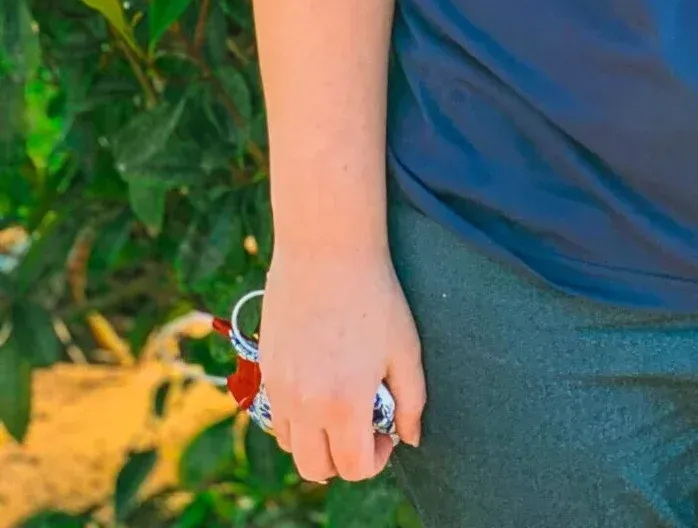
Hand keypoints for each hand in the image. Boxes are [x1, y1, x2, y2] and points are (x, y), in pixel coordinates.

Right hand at [257, 244, 425, 482]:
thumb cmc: (375, 294)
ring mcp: (279, 388)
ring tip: (340, 404)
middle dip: (343, 459)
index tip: (386, 432)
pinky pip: (276, 415)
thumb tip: (410, 437)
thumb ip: (412, 400)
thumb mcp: (405, 347)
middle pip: (316, 469)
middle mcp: (304, 404)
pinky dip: (296, 416)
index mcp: (343, 402)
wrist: (327, 248)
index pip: (352, 468)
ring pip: (292, 446)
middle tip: (364, 425)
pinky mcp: (265, 368)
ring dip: (316, 439)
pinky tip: (319, 384)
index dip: (375, 459)